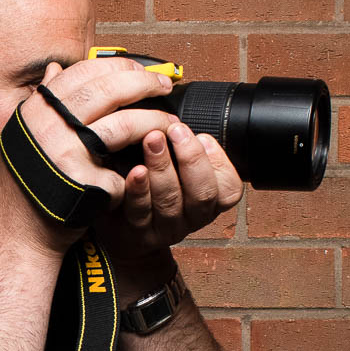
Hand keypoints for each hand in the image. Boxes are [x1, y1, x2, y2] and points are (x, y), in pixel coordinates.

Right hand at [0, 55, 178, 254]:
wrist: (18, 234)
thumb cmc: (27, 186)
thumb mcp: (24, 135)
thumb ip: (43, 103)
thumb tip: (56, 69)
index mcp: (36, 111)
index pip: (82, 73)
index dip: (117, 67)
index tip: (140, 70)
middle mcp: (47, 127)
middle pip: (105, 91)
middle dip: (142, 84)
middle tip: (164, 87)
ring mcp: (64, 155)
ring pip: (122, 126)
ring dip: (153, 122)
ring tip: (169, 124)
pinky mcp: (82, 184)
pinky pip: (120, 173)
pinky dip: (131, 176)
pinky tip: (137, 178)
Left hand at [99, 119, 243, 261]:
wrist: (120, 222)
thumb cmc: (152, 186)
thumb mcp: (176, 165)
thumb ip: (185, 148)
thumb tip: (181, 117)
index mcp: (208, 200)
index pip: (229, 190)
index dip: (220, 164)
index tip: (203, 137)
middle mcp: (192, 217)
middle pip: (202, 194)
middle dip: (191, 159)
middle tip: (176, 131)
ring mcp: (165, 228)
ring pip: (171, 201)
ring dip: (163, 168)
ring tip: (153, 140)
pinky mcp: (139, 233)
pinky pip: (141, 212)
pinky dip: (139, 190)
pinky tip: (136, 171)